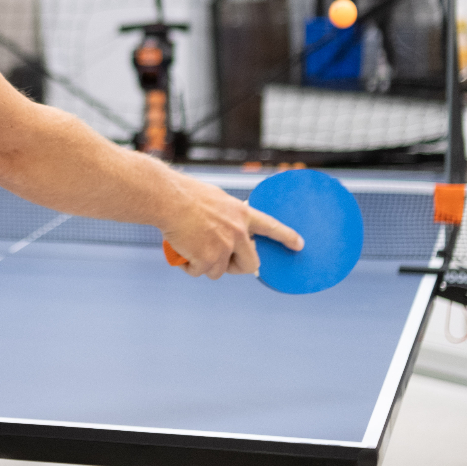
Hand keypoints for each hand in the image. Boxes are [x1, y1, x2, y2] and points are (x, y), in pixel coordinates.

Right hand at [159, 175, 302, 279]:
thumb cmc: (184, 194)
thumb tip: (228, 228)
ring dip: (203, 265)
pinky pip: (199, 272)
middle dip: (236, 267)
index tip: (299, 245)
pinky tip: (180, 252)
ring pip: (218, 270)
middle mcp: (238, 232)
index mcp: (241, 213)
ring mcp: (224, 246)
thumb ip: (227, 215)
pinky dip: (188, 266)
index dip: (286, 237)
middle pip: (249, 264)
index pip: (270, 226)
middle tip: (218, 260)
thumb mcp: (215, 199)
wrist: (167, 198)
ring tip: (188, 248)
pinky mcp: (207, 258)